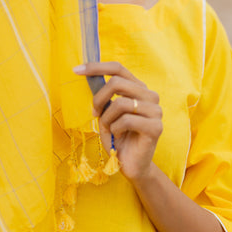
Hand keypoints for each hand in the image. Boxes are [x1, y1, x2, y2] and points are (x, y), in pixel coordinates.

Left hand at [74, 61, 162, 180]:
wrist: (131, 164)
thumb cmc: (117, 136)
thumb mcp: (106, 112)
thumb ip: (103, 94)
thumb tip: (85, 73)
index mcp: (138, 88)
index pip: (118, 68)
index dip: (96, 67)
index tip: (76, 70)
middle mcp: (150, 96)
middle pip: (117, 83)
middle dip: (99, 98)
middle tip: (94, 113)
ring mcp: (156, 111)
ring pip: (120, 103)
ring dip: (107, 119)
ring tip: (110, 129)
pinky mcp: (156, 127)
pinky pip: (126, 120)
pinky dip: (115, 129)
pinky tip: (119, 137)